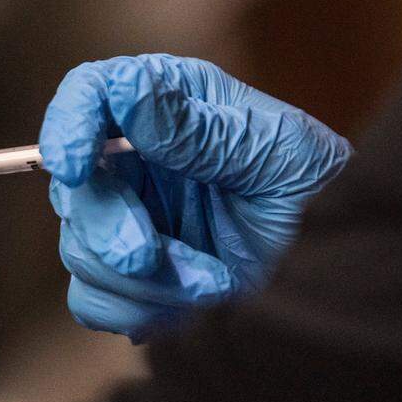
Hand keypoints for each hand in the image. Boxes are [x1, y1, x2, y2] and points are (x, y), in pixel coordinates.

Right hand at [40, 54, 350, 341]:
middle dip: (106, 230)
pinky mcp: (130, 273)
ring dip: (139, 280)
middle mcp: (129, 158)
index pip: (88, 96)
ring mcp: (125, 217)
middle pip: (74, 190)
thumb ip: (197, 127)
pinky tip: (187, 302)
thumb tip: (128, 91)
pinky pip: (94, 300)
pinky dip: (135, 309)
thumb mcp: (270, 144)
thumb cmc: (306, 175)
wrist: (333, 248)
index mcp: (158, 105)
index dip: (67, 127)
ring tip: (207, 283)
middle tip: (145, 258)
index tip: (72, 166)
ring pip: (79, 252)